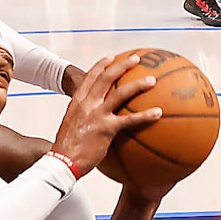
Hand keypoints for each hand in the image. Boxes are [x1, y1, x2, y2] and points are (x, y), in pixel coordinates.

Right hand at [49, 53, 161, 179]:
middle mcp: (87, 104)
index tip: (111, 58)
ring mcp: (97, 115)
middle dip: (123, 66)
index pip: (90, 77)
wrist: (62, 161)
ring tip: (152, 80)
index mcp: (77, 102)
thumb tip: (93, 122)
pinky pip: (129, 119)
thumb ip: (83, 119)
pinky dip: (145, 115)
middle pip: (106, 78)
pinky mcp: (106, 128)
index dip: (101, 65)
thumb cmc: (67, 148)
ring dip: (138, 84)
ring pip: (120, 93)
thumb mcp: (71, 127)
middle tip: (136, 59)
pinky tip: (157, 113)